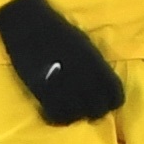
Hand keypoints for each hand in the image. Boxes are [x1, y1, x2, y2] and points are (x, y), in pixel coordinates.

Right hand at [0, 0, 125, 125]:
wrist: (29, 24)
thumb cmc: (58, 31)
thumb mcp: (84, 45)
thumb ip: (94, 65)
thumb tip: (101, 83)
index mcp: (95, 63)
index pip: (114, 93)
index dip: (113, 102)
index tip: (108, 103)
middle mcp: (82, 77)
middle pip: (98, 109)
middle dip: (96, 112)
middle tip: (89, 111)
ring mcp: (62, 85)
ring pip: (77, 115)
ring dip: (76, 116)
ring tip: (71, 112)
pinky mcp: (42, 91)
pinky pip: (55, 114)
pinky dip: (57, 118)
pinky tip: (53, 113)